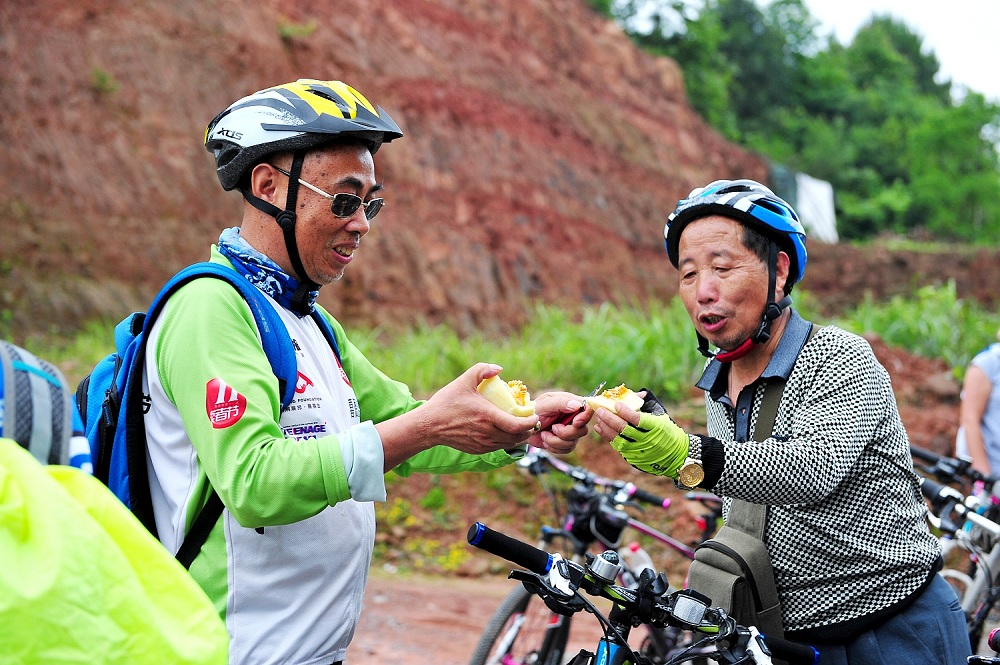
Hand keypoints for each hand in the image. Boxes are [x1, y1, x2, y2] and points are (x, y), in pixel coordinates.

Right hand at [414, 363, 540, 454]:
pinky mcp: (477, 450)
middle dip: (528, 430)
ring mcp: (483, 444)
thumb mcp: (463, 381)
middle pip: (517, 437)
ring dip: (518, 437)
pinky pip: (498, 448)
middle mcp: (487, 433)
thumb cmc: (446, 402)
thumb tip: (499, 368)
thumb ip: (481, 370)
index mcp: (487, 416)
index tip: (534, 415)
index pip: (517, 425)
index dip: (530, 422)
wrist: (429, 426)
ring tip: (521, 427)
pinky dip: (507, 442)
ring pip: (509, 444)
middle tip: (531, 420)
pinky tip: (506, 433)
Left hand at [527, 391, 589, 453]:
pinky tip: (546, 440)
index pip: (587, 409)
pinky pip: (566, 449)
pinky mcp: (565, 442)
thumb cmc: (533, 411)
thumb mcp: (545, 404)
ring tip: (544, 434)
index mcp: (570, 403)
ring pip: (573, 442)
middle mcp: (573, 418)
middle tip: (553, 428)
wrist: (523, 427)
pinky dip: (554, 447)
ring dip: (556, 440)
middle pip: (583, 430)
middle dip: (566, 433)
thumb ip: (561, 403)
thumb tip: (578, 405)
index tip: (575, 422)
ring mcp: (570, 431)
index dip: (584, 417)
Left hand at [591, 390, 688, 476]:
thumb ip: (648, 404)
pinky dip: (607, 437)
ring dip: (606, 428)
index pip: (637, 419)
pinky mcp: (634, 459)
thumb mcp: (661, 416)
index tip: (616, 404)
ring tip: (598, 418)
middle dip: (610, 418)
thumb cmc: (667, 431)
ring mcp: (640, 451)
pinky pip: (618, 447)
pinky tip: (600, 428)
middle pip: (624, 429)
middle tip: (600, 410)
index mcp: (656, 427)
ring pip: (618, 439)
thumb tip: (639, 392)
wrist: (677, 455)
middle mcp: (647, 440)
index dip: (625, 412)